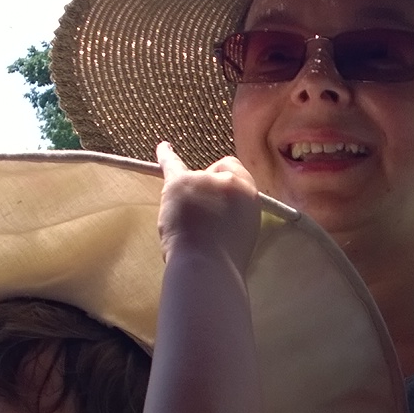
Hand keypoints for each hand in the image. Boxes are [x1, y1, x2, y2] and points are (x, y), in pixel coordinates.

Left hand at [155, 142, 265, 267]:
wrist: (206, 266)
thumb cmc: (225, 258)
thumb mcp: (245, 230)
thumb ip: (234, 208)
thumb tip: (213, 203)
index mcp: (250, 193)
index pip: (235, 174)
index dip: (224, 192)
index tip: (220, 211)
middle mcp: (230, 180)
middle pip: (213, 175)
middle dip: (207, 197)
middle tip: (206, 227)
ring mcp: (203, 179)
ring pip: (192, 180)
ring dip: (189, 198)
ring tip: (190, 224)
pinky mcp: (179, 183)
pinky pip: (172, 163)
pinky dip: (166, 155)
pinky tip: (163, 146)